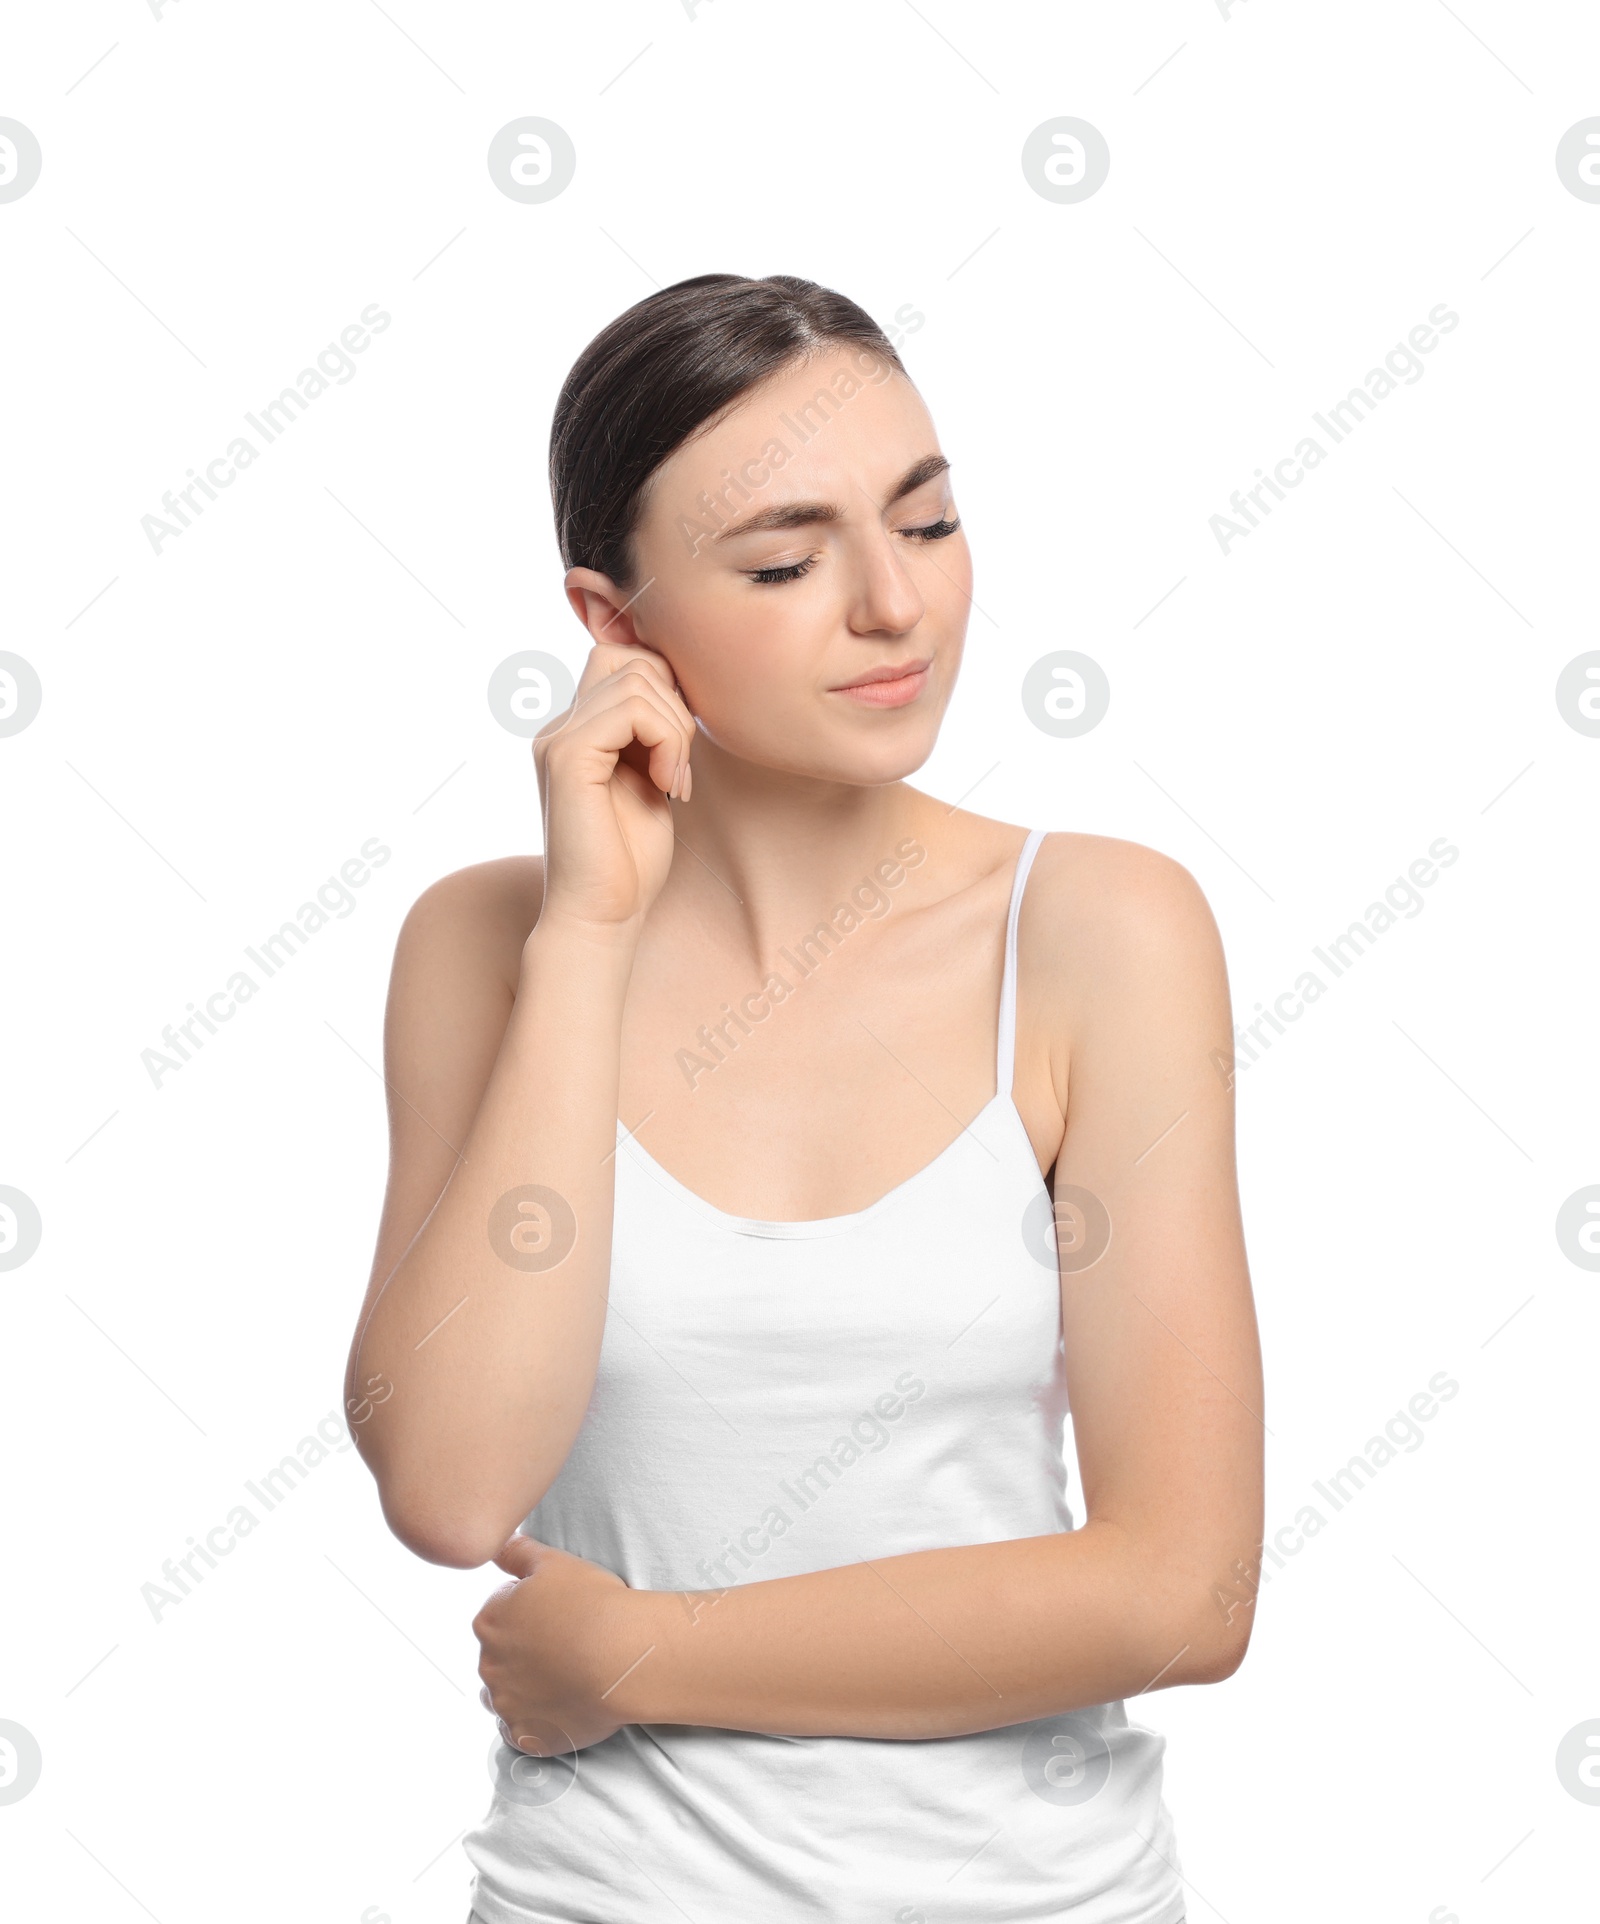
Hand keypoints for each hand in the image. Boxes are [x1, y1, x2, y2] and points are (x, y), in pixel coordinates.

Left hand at [473, 1534, 646, 1754]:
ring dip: (525, 1688)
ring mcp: (505, 1703)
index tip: (559, 1616)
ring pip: (506, 1695)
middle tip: (566, 1646)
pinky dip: (535, 1722)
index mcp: (489, 1620)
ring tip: (563, 1678)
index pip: (500, 1615)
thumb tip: (496, 1544)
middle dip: (525, 1653)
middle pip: (500, 1656)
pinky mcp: (525, 1736)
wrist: (622, 1656)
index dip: (532, 1614)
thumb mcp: (554, 1562)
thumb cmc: (593, 1604)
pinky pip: (521, 1731)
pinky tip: (560, 1707)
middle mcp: (487, 1663)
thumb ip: (517, 1552)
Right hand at [532, 641, 696, 936]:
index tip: (679, 749)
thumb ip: (651, 735)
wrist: (601, 915)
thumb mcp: (649, 780)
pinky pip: (631, 711)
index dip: (664, 688)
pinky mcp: (567, 758)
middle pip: (631, 662)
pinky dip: (666, 742)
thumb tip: (675, 690)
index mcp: (576, 732)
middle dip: (675, 708)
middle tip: (680, 770)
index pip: (621, 661)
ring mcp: (558, 740)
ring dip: (676, 731)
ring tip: (674, 782)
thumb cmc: (629, 861)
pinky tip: (666, 785)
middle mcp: (560, 729)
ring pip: (636, 681)